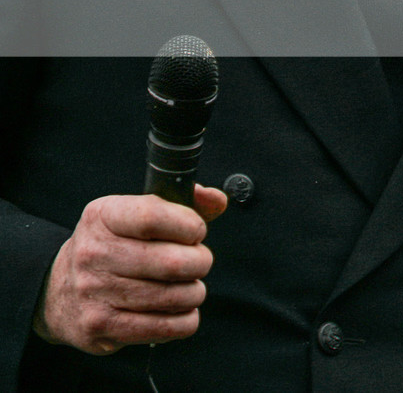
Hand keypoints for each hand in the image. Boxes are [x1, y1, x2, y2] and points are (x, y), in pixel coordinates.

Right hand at [32, 185, 227, 354]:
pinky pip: (166, 327)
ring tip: (187, 287)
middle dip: (200, 262)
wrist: (59, 292)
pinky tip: (179, 311)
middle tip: (198, 263)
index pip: (154, 216)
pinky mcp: (100, 327)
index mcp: (103, 216)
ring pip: (175, 296)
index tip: (197, 232)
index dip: (189, 225)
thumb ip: (184, 202)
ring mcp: (94, 292)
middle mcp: (93, 253)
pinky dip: (185, 320)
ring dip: (194, 292)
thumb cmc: (116, 246)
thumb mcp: (138, 213)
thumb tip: (217, 200)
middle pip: (173, 262)